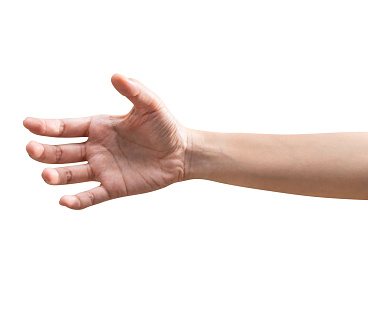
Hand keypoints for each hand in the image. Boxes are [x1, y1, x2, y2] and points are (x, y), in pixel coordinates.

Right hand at [24, 74, 191, 209]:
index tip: (28, 124)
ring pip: (71, 174)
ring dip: (56, 175)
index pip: (66, 127)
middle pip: (62, 151)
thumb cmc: (165, 127)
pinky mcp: (114, 187)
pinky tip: (65, 201)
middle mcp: (95, 148)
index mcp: (98, 127)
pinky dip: (78, 200)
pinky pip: (91, 195)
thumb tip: (116, 75)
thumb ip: (134, 92)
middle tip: (32, 149)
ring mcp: (102, 169)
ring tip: (46, 175)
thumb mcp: (150, 106)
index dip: (47, 126)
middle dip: (45, 151)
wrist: (182, 153)